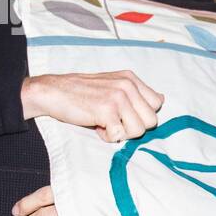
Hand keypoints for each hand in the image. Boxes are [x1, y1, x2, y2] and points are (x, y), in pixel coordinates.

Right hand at [20, 70, 163, 142]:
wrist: (53, 92)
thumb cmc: (83, 93)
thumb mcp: (113, 84)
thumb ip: (136, 92)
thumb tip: (161, 100)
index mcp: (131, 78)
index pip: (157, 104)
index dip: (141, 115)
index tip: (124, 114)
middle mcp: (127, 85)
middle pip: (152, 121)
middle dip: (133, 127)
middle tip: (114, 121)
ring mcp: (118, 97)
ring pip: (139, 131)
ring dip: (121, 133)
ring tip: (104, 122)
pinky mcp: (107, 110)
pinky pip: (120, 136)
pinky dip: (107, 137)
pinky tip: (96, 125)